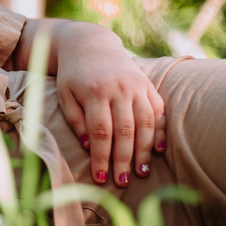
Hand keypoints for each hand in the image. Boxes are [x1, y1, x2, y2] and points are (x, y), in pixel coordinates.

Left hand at [51, 22, 166, 187]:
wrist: (91, 44)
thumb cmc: (73, 75)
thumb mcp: (65, 95)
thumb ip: (75, 120)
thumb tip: (89, 146)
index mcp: (95, 91)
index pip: (100, 131)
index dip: (101, 156)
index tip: (100, 177)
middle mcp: (119, 88)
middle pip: (125, 130)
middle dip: (123, 159)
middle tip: (121, 181)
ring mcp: (137, 86)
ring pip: (145, 123)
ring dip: (144, 150)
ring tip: (140, 172)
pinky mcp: (148, 85)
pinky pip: (158, 111)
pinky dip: (159, 132)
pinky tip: (158, 151)